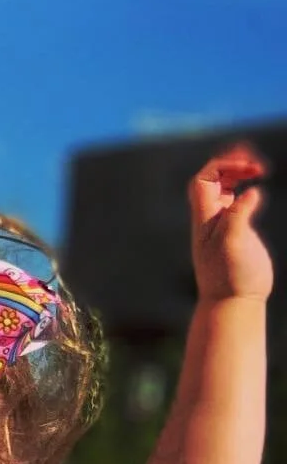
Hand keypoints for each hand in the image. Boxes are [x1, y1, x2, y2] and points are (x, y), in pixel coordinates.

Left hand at [189, 145, 271, 301]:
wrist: (232, 301)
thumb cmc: (231, 275)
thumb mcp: (234, 244)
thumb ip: (239, 216)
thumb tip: (252, 192)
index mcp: (205, 217)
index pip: (204, 180)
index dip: (224, 166)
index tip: (251, 168)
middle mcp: (210, 218)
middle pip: (211, 180)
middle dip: (230, 164)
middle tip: (256, 163)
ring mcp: (221, 224)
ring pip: (221, 189)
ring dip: (236, 173)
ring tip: (258, 167)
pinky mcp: (234, 233)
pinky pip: (232, 202)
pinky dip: (243, 189)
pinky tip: (256, 188)